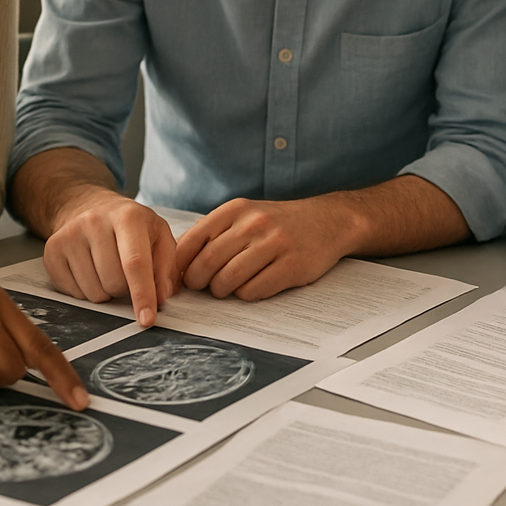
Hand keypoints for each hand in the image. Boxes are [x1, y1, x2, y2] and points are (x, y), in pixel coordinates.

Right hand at [44, 189, 178, 326]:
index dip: (142, 295)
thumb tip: (161, 297)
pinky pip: (72, 293)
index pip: (135, 263)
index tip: (147, 319)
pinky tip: (90, 271)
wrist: (91, 208)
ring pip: (93, 292)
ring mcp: (70, 235)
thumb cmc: (130, 228)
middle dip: (124, 290)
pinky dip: (85, 292)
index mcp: (128, 216)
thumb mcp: (158, 237)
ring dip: (105, 292)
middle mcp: (95, 221)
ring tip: (107, 270)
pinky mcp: (52, 249)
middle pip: (113, 282)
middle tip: (125, 274)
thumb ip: (166, 267)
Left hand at [174, 197, 354, 299]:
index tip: (183, 275)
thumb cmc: (278, 224)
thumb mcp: (245, 215)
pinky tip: (251, 287)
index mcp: (235, 209)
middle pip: (206, 263)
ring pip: (227, 280)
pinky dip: (245, 295)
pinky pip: (253, 291)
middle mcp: (253, 224)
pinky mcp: (291, 266)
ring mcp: (274, 244)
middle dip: (198, 283)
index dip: (181, 264)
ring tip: (226, 288)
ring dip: (221, 291)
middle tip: (203, 287)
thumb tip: (178, 261)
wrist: (327, 221)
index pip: (191, 241)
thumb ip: (215, 233)